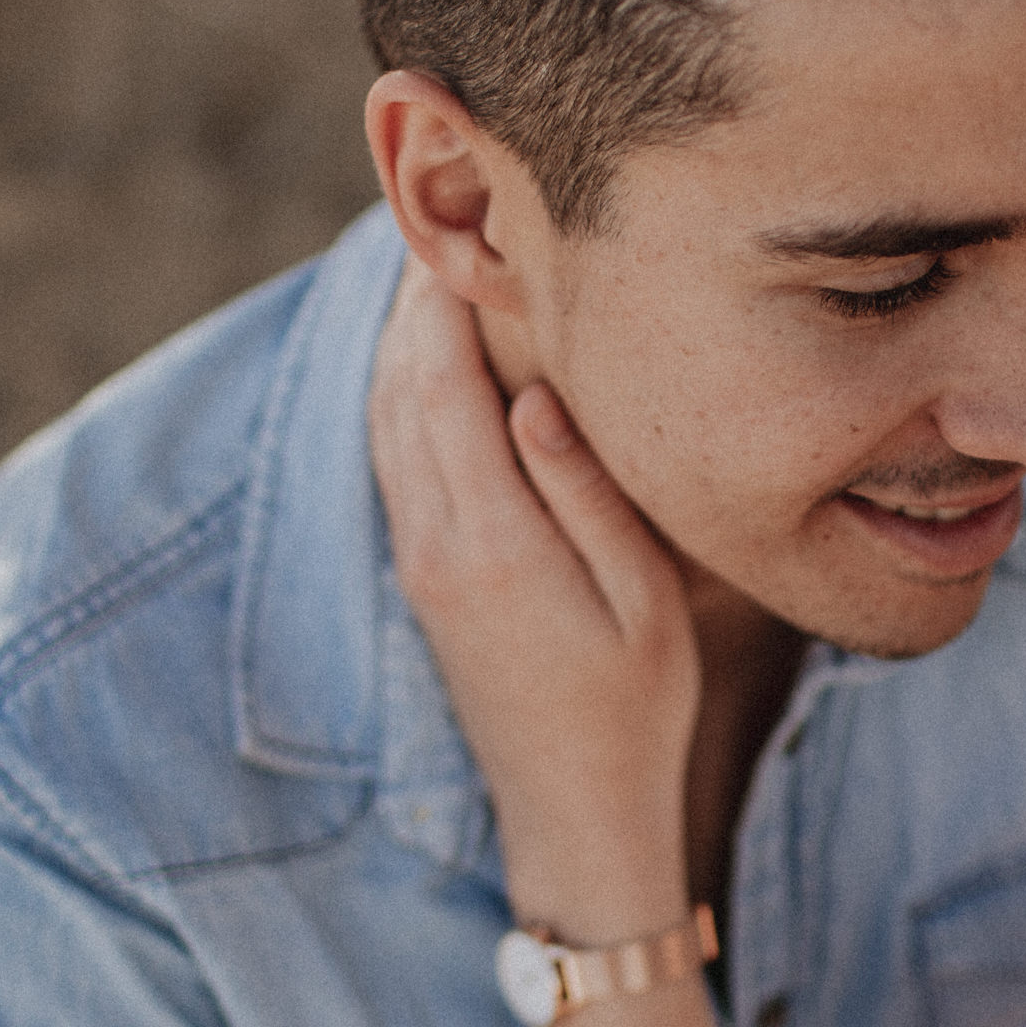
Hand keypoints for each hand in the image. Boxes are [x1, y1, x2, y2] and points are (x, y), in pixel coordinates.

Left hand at [368, 262, 698, 941]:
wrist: (574, 813)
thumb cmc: (635, 709)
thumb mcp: (642, 601)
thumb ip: (583, 494)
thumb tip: (531, 397)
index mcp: (492, 542)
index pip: (444, 385)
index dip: (445, 298)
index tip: (466, 218)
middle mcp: (436, 545)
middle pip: (398, 389)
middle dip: (413, 302)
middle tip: (440, 213)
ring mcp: (418, 564)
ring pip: (383, 421)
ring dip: (398, 342)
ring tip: (429, 267)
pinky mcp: (422, 580)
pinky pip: (392, 460)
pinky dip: (398, 394)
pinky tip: (424, 361)